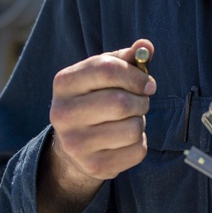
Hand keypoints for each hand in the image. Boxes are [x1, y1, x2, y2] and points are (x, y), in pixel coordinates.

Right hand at [37, 39, 154, 212]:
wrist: (74, 143)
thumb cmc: (96, 97)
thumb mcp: (104, 74)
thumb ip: (127, 57)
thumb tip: (146, 46)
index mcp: (64, 83)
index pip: (107, 69)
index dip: (136, 75)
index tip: (148, 83)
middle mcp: (63, 114)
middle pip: (121, 102)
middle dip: (141, 101)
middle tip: (140, 102)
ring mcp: (76, 143)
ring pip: (132, 128)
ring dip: (140, 121)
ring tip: (129, 120)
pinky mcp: (93, 166)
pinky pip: (137, 151)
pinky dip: (140, 142)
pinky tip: (125, 139)